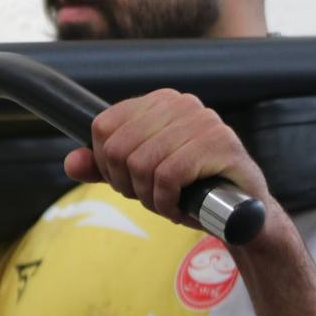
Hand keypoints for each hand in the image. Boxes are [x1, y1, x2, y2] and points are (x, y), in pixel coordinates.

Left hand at [63, 88, 269, 227]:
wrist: (244, 213)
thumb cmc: (193, 190)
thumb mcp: (141, 178)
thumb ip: (106, 168)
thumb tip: (71, 161)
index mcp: (160, 103)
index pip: (104, 126)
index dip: (106, 163)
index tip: (127, 183)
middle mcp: (181, 103)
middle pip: (119, 147)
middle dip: (127, 185)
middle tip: (151, 198)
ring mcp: (203, 121)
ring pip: (142, 163)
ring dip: (150, 198)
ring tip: (169, 203)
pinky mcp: (220, 144)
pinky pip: (169, 175)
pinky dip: (167, 201)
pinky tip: (181, 207)